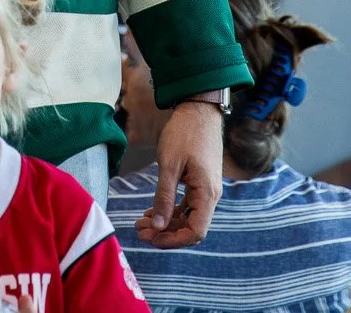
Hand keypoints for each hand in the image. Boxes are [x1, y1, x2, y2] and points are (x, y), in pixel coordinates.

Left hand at [136, 97, 222, 247]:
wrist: (198, 110)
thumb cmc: (185, 133)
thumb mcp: (169, 165)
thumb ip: (163, 197)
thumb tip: (156, 227)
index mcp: (207, 193)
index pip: (196, 232)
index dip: (173, 240)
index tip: (151, 238)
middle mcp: (210, 195)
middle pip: (190, 227)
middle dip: (165, 233)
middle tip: (139, 231)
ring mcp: (206, 189)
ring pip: (187, 217)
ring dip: (165, 223)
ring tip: (141, 222)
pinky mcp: (200, 183)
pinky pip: (187, 205)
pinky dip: (170, 211)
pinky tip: (151, 211)